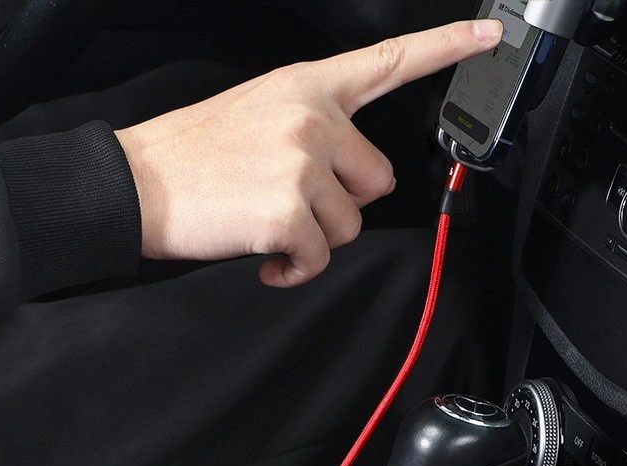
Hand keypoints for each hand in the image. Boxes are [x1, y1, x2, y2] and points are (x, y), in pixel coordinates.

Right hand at [115, 19, 502, 287]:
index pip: (388, 62)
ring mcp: (302, 163)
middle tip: (294, 200)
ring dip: (316, 237)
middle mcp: (313, 118)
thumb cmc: (196, 154)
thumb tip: (349, 172)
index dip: (445, 48)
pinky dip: (296, 268)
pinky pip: (321, 259)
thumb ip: (316, 127)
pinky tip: (267, 255)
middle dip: (343, 203)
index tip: (489, 36)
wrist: (138, 183)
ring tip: (269, 221)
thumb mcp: (259, 112)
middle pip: (378, 180)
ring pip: (352, 225)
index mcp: (308, 87)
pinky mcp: (290, 211)